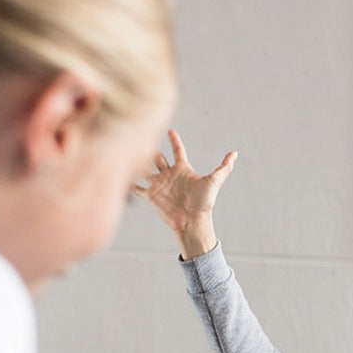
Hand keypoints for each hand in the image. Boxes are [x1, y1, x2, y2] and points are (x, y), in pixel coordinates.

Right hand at [134, 129, 236, 259]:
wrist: (192, 222)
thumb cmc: (204, 204)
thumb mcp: (213, 182)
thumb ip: (223, 167)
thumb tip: (235, 154)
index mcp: (183, 169)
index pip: (177, 151)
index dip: (174, 140)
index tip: (170, 130)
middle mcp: (169, 175)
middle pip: (157, 156)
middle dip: (150, 146)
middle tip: (141, 133)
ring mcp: (159, 184)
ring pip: (144, 167)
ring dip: (137, 159)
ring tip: (125, 147)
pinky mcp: (150, 195)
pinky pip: (136, 187)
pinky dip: (128, 181)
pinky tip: (117, 174)